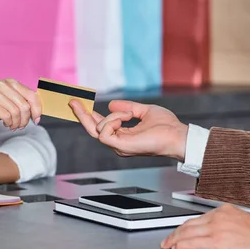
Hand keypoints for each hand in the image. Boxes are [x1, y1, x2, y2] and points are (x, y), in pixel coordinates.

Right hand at [0, 78, 40, 130]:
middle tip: (21, 126)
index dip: (37, 109)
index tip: (37, 120)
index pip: (32, 95)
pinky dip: (9, 123)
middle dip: (25, 119)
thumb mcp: (8, 103)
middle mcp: (2, 84)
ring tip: (12, 126)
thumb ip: (22, 102)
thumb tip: (39, 111)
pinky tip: (6, 124)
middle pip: (25, 105)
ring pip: (16, 112)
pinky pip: (6, 116)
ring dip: (17, 123)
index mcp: (10, 82)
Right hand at [70, 100, 187, 160]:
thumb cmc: (166, 126)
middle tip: (72, 101)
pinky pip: (104, 132)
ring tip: (130, 114)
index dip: (89, 115)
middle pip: (92, 129)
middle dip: (81, 115)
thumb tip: (111, 104)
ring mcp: (118, 146)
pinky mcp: (120, 147)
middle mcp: (118, 143)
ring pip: (98, 129)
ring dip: (111, 116)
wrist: (177, 136)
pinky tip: (127, 117)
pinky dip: (113, 121)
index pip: (100, 126)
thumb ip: (128, 107)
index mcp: (123, 136)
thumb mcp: (144, 110)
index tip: (80, 103)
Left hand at [161, 204, 249, 248]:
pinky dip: (182, 245)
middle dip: (175, 232)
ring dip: (175, 239)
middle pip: (189, 224)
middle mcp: (219, 216)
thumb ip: (229, 225)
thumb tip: (220, 234)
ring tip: (168, 245)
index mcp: (225, 211)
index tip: (180, 232)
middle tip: (168, 240)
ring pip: (188, 232)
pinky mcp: (218, 241)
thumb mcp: (244, 223)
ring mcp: (217, 228)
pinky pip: (193, 242)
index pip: (199, 218)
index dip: (186, 226)